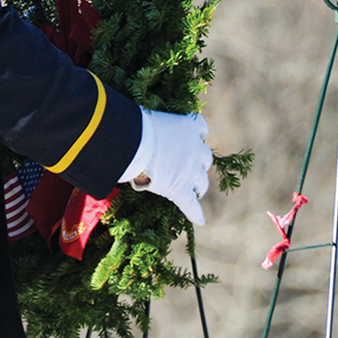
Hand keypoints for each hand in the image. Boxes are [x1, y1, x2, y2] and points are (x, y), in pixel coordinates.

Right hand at [122, 108, 212, 225]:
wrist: (135, 143)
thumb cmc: (136, 125)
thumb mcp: (149, 118)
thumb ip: (152, 125)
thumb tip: (132, 122)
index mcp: (187, 127)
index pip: (200, 128)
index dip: (196, 135)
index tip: (191, 137)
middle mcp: (194, 149)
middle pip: (205, 157)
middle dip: (199, 162)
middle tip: (190, 166)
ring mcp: (189, 171)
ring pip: (202, 181)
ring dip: (199, 185)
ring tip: (196, 190)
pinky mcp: (181, 189)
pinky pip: (191, 204)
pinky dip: (195, 212)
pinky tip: (199, 219)